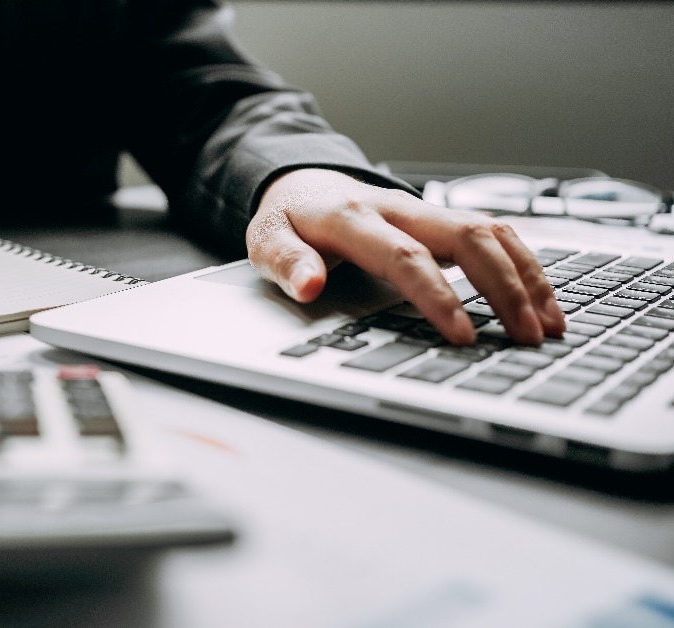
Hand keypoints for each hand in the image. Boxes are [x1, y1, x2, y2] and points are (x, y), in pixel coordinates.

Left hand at [246, 168, 565, 345]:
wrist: (300, 183)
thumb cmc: (288, 220)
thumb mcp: (266, 241)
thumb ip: (286, 263)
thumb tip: (309, 285)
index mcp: (352, 217)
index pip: (405, 257)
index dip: (437, 296)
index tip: (463, 336)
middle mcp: (398, 207)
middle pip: (467, 236)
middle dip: (504, 286)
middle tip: (527, 336)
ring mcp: (425, 210)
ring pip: (491, 230)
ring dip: (526, 276)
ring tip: (549, 325)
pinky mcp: (442, 218)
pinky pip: (495, 233)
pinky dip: (524, 265)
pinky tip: (541, 301)